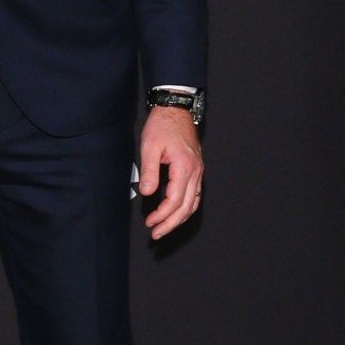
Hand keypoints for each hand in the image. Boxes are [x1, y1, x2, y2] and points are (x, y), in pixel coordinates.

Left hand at [139, 106, 203, 239]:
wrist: (176, 110)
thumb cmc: (163, 125)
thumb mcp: (150, 146)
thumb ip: (149, 171)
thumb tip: (147, 192)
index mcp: (184, 167)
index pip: (174, 200)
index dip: (162, 215)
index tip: (150, 222)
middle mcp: (195, 171)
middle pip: (186, 207)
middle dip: (171, 223)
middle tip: (156, 234)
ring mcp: (198, 171)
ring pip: (193, 203)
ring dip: (179, 219)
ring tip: (164, 228)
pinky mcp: (196, 169)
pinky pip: (194, 195)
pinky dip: (186, 208)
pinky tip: (176, 213)